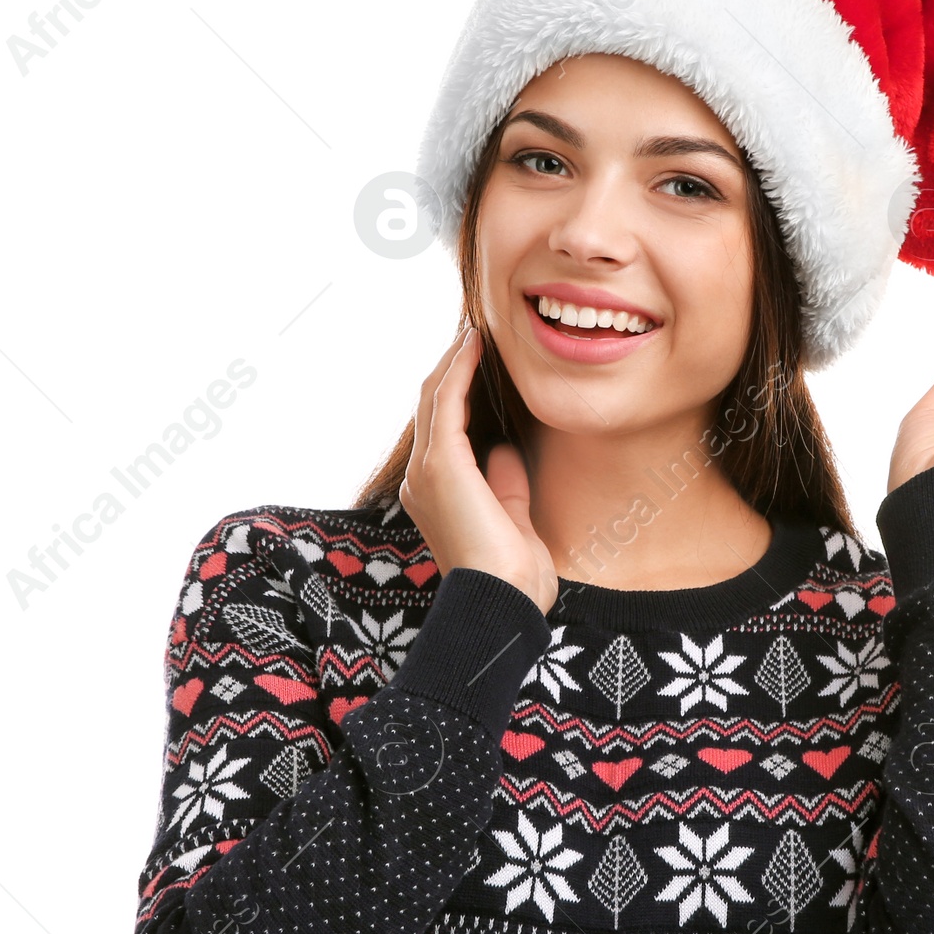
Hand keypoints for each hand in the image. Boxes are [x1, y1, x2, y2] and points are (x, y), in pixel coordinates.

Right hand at [398, 325, 559, 612]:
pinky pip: (446, 402)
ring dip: (454, 362)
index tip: (477, 363)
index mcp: (435, 494)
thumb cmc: (512, 573)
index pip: (442, 430)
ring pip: (434, 398)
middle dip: (450, 370)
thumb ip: (505, 482)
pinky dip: (459, 369)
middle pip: (431, 408)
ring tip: (472, 333)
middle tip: (473, 337)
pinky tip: (473, 345)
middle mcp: (421, 479)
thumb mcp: (511, 516)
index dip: (456, 393)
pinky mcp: (441, 464)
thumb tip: (504, 449)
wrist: (502, 600)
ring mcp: (427, 470)